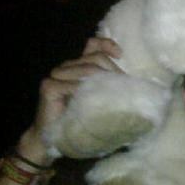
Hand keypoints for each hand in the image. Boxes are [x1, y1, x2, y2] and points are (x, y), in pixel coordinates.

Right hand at [17, 37, 123, 164]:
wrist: (56, 140)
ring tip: (110, 97)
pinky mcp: (49, 87)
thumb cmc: (83, 121)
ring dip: (102, 81)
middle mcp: (68, 67)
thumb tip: (135, 83)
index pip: (93, 45)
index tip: (120, 54)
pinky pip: (71, 84)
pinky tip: (88, 102)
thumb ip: (112, 87)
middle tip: (121, 88)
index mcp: (81, 66)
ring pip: (86, 68)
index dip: (107, 44)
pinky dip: (83, 91)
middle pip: (94, 58)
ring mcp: (56, 75)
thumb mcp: (102, 101)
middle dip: (112, 71)